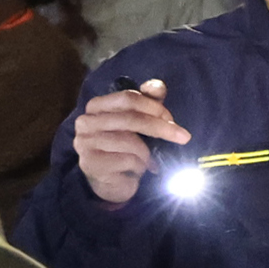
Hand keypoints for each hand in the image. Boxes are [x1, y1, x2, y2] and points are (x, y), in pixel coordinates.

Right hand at [73, 79, 187, 206]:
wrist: (111, 181)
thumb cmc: (125, 147)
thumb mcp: (138, 121)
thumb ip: (148, 101)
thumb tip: (158, 86)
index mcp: (96, 106)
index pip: (128, 98)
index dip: (154, 107)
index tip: (171, 119)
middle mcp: (85, 122)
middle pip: (131, 119)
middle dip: (161, 128)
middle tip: (183, 137)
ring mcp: (85, 143)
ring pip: (130, 142)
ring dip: (147, 153)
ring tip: (148, 159)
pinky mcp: (91, 164)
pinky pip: (128, 160)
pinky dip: (139, 166)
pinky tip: (137, 170)